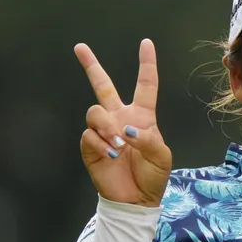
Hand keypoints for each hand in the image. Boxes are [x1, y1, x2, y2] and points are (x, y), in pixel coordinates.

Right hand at [75, 39, 172, 206]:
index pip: (145, 85)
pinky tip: (110, 154)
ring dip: (106, 126)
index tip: (146, 43)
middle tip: (80, 47)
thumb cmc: (153, 175)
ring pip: (95, 112)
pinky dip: (100, 144)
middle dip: (91, 66)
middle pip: (103, 86)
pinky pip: (88, 134)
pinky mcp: (90, 145)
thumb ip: (148, 139)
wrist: (135, 198)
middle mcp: (120, 118)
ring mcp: (104, 130)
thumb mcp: (161, 156)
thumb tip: (127, 129)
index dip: (146, 64)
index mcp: (142, 116)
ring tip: (118, 144)